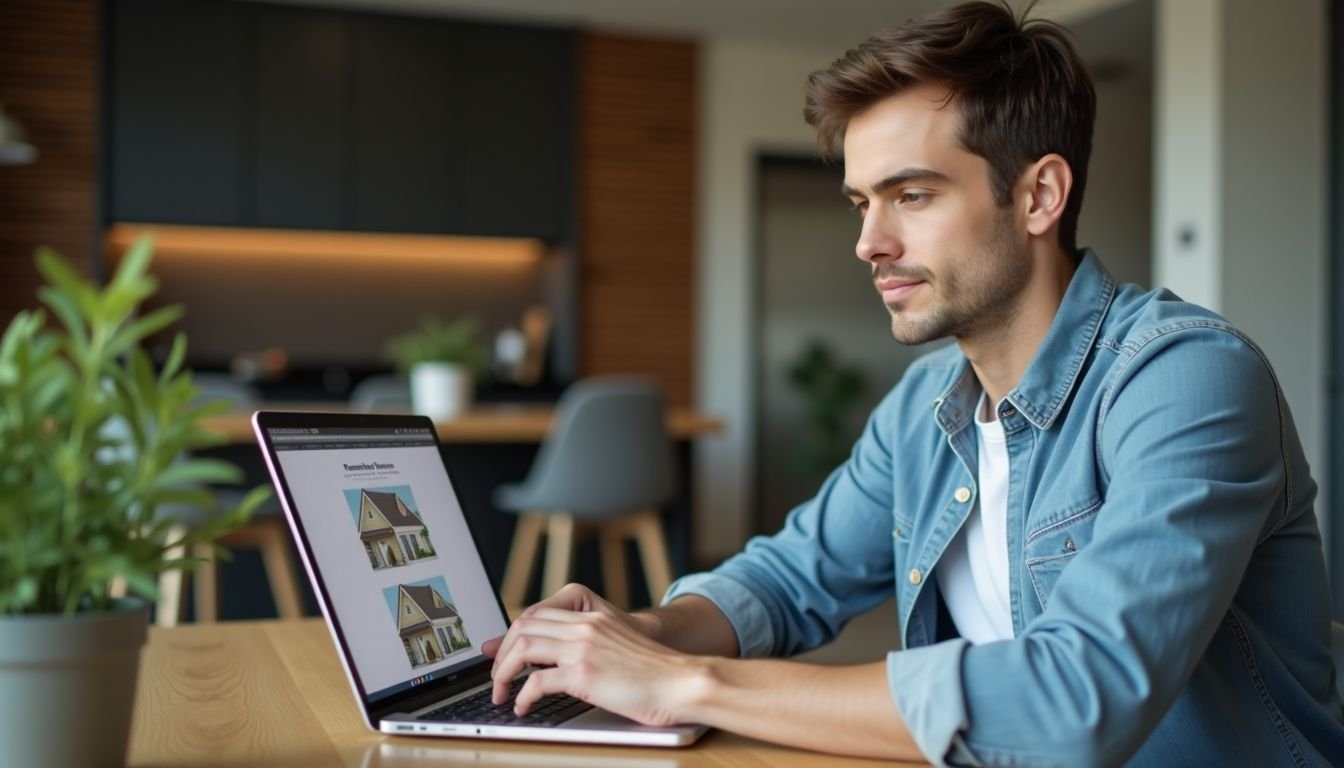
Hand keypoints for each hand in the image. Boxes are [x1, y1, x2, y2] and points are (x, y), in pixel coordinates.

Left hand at [481, 583, 703, 725]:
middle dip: (502, 653)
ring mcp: (583, 648)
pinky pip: (537, 682)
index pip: (538, 613)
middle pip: (524, 626)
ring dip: (504, 673)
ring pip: (523, 649)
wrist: (681, 682)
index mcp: (592, 617)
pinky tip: (523, 707)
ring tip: (502, 692)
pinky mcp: (584, 674)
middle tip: (498, 677)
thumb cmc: (655, 673)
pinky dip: (522, 696)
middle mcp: (585, 626)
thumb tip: (558, 662)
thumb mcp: (618, 645)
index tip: (502, 653)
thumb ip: (589, 643)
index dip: (513, 634)